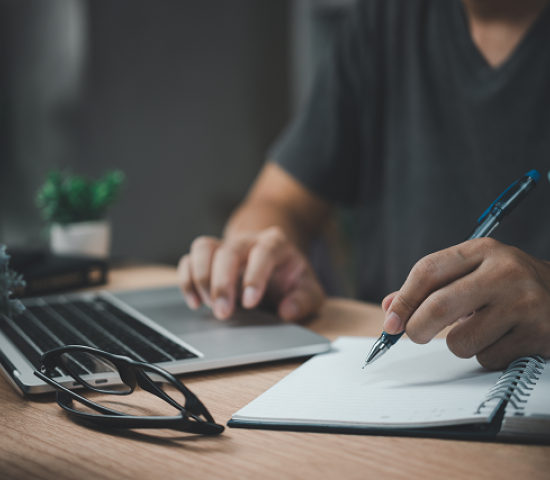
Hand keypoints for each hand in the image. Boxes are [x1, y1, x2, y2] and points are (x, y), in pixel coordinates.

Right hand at [177, 226, 324, 320]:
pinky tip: (195, 302)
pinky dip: (187, 280)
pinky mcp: (208, 257)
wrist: (276, 260)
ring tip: (208, 305)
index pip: (264, 253)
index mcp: (276, 244)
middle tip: (223, 313)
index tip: (249, 302)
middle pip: (229, 251)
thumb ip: (303, 300)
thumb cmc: (292, 277)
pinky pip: (189, 259)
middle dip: (222, 283)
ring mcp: (225, 245)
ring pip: (203, 247)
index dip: (254, 276)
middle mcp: (248, 240)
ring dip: (201, 277)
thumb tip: (287, 311)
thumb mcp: (309, 289)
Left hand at [382, 238, 549, 369]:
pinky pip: (487, 358)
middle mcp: (505, 272)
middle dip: (416, 328)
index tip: (391, 322)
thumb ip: (430, 287)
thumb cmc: (509, 284)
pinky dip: (486, 355)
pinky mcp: (537, 334)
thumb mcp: (471, 272)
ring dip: (460, 344)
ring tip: (480, 330)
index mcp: (482, 250)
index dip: (403, 300)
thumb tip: (392, 309)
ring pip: (461, 341)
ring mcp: (524, 303)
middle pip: (439, 306)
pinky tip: (503, 339)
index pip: (427, 271)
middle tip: (415, 334)